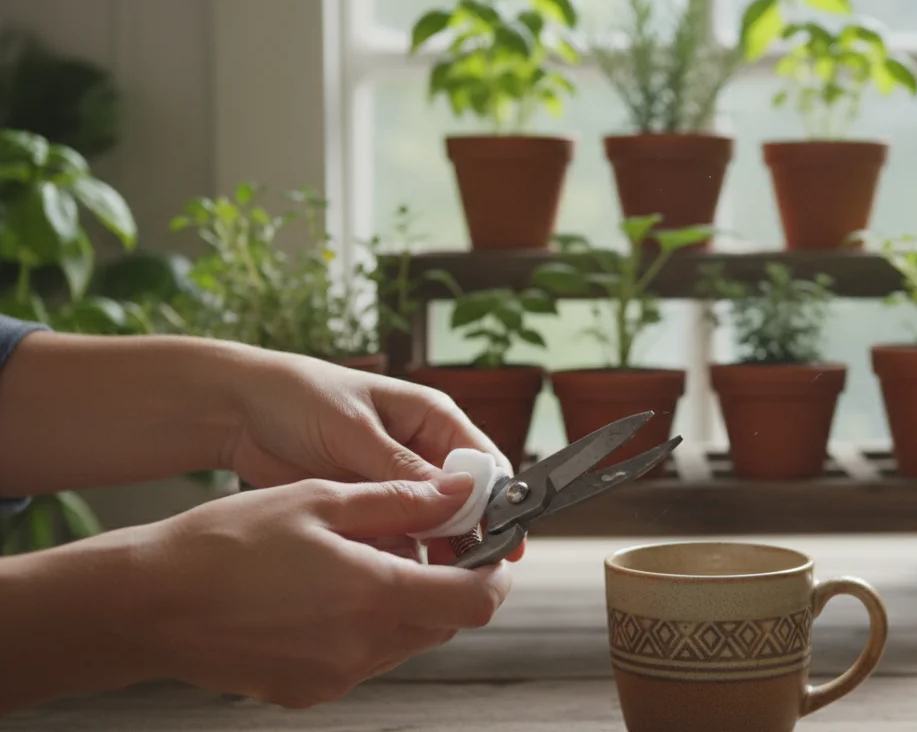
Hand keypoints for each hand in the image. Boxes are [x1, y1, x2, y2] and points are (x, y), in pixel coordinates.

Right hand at [141, 475, 511, 707]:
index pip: (475, 602)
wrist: (147, 604)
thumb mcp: (318, 499)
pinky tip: (327, 594)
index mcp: (374, 595)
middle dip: (448, 585)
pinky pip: (363, 659)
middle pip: (444, 624)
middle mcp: (362, 647)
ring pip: (405, 642)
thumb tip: (455, 496)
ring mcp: (335, 677)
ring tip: (361, 562)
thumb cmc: (223, 543)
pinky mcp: (308, 692)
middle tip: (421, 545)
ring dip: (405, 604)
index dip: (495, 576)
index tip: (492, 554)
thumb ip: (398, 501)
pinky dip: (366, 627)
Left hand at [220, 350, 522, 562]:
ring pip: (433, 523)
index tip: (496, 541)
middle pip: (464, 500)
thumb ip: (402, 468)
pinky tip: (395, 572)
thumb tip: (457, 496)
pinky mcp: (369, 503)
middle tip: (465, 571)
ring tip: (430, 578)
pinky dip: (400, 553)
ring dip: (433, 548)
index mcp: (432, 418)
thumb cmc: (299, 398)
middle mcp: (422, 450)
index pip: (482, 463)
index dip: (495, 502)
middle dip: (467, 534)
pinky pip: (399, 534)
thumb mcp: (354, 432)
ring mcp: (396, 480)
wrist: (239, 411)